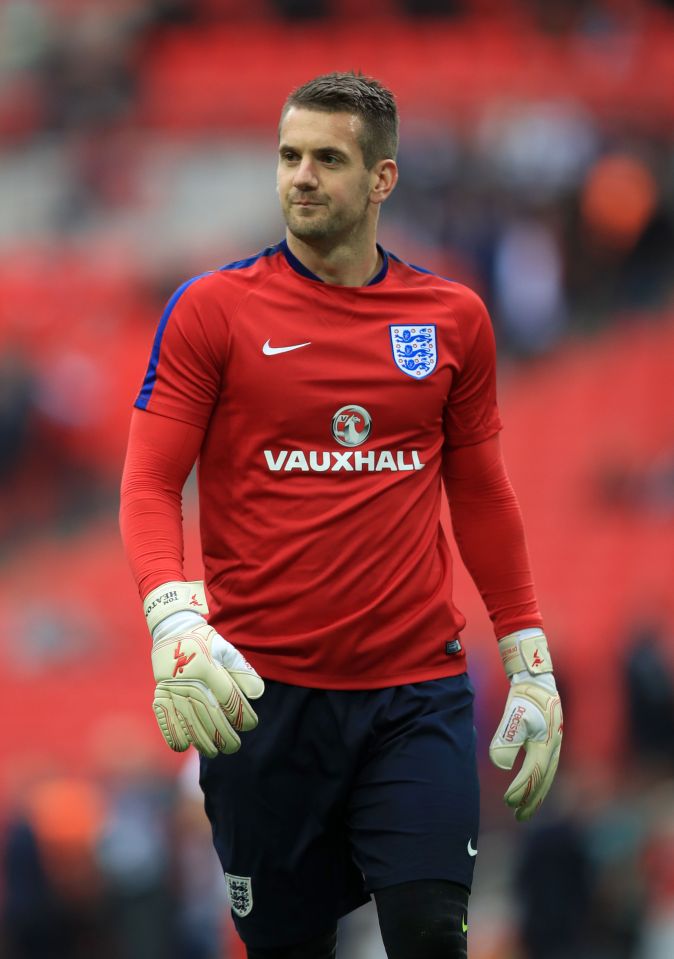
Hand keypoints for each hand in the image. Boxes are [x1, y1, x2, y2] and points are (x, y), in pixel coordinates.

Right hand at [143, 581, 263, 758]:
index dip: (241, 714)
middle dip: (224, 734)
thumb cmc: (205, 641)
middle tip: (234, 747)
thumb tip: (258, 694)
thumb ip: (242, 671)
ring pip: (188, 719)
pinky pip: (165, 717)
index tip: (251, 725)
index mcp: (207, 666)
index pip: (228, 697)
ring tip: (214, 751)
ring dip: (201, 739)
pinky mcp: (159, 692)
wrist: (172, 629)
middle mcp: (188, 679)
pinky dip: (173, 733)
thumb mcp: (226, 649)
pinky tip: (184, 746)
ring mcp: (171, 687)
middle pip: (209, 713)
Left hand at [489, 630, 562, 820]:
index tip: (508, 802)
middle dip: (531, 800)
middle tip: (518, 816)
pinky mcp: (551, 742)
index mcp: (546, 743)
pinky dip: (539, 782)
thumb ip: (506, 738)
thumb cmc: (525, 697)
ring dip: (536, 794)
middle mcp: (554, 747)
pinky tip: (531, 787)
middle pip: (544, 781)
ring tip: (524, 810)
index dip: (521, 789)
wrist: (538, 680)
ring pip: (547, 776)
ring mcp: (555, 745)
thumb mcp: (513, 714)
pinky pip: (547, 768)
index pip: (533, 773)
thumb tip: (501, 765)